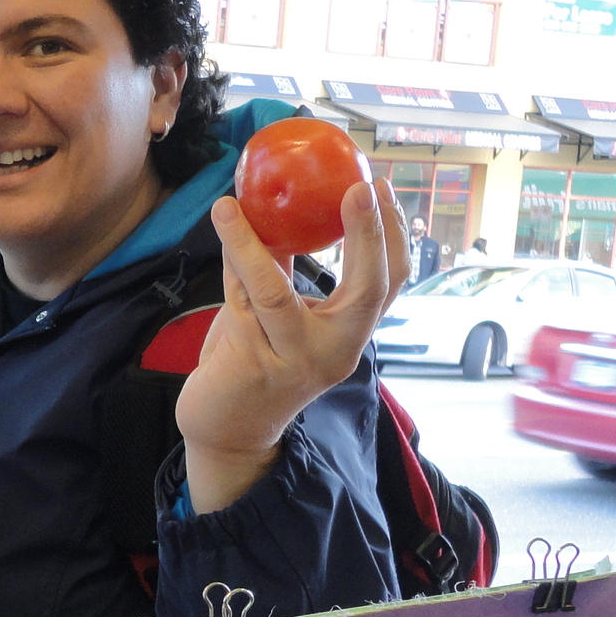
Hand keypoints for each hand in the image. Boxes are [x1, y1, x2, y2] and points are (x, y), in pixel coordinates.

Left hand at [176, 180, 405, 513]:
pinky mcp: (253, 369)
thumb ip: (287, 273)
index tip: (381, 186)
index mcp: (351, 334)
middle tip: (355, 188)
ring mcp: (295, 362)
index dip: (392, 235)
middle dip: (366, 235)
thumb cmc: (257, 363)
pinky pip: (239, 303)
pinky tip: (223, 226)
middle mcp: (335, 351)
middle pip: (366, 289)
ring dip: (249, 244)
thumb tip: (284, 209)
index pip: (391, 283)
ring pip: (275, 292)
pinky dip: (230, 264)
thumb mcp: (283, 316)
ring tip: (228, 204)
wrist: (227, 430)